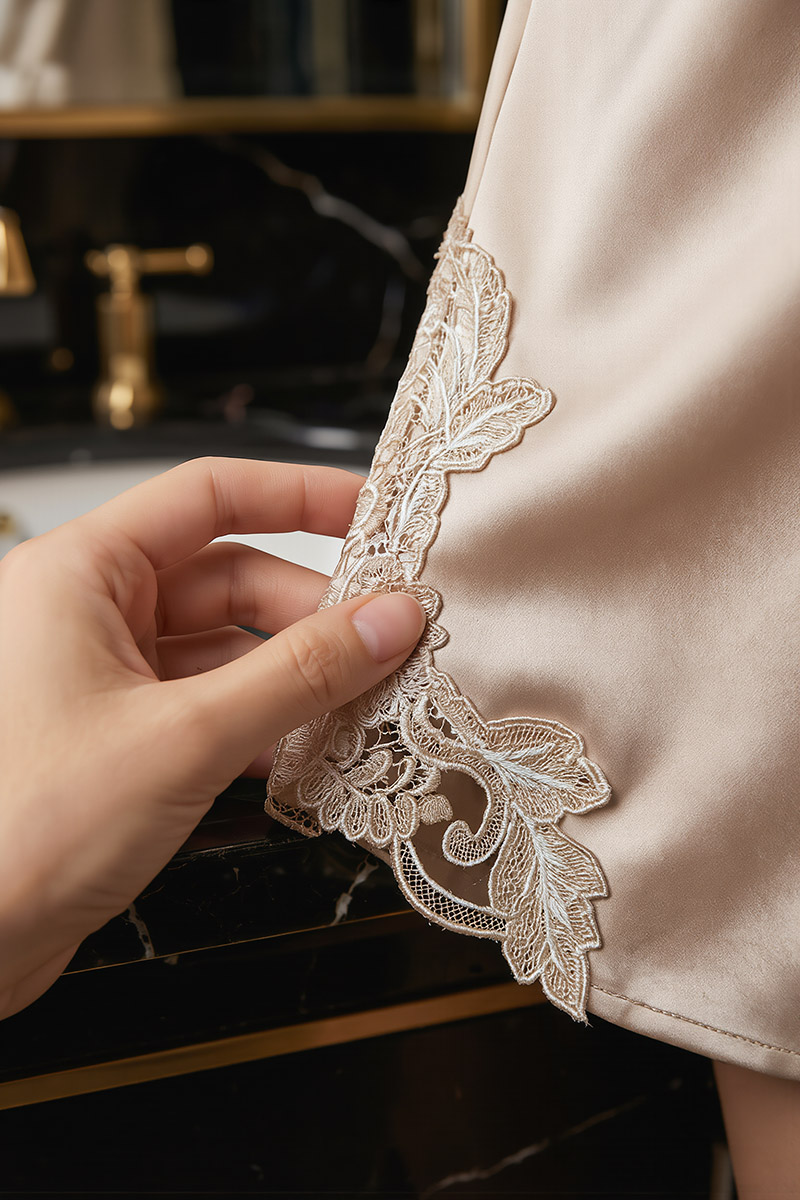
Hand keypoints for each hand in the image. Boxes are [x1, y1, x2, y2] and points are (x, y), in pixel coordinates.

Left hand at [0, 457, 423, 1018]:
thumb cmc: (24, 830)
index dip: (298, 496)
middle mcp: (88, 614)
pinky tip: (309, 749)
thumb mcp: (188, 738)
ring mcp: (103, 677)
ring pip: (224, 645)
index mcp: (81, 575)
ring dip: (294, 671)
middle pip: (228, 576)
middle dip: (311, 609)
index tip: (371, 514)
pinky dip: (262, 718)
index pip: (208, 495)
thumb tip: (388, 620)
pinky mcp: (119, 735)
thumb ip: (300, 673)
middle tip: (388, 637)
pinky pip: (209, 700)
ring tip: (364, 695)